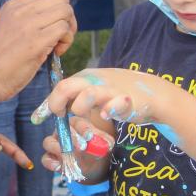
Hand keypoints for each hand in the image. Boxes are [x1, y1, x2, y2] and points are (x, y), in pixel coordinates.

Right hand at [0, 0, 75, 104]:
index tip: (52, 28)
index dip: (58, 10)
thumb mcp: (9, 27)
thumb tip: (54, 17)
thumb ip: (28, 18)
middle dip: (68, 18)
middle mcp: (21, 10)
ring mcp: (29, 24)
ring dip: (68, 31)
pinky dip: (66, 42)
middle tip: (60, 37)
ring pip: (66, 12)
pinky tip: (56, 53)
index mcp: (14, 5)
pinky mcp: (37, 41)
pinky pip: (64, 29)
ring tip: (57, 46)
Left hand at [34, 68, 170, 129]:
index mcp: (84, 78)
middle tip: (60, 117)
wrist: (151, 92)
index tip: (43, 118)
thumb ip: (70, 98)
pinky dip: (109, 110)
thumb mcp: (90, 91)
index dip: (49, 103)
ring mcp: (111, 90)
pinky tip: (106, 116)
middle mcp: (95, 81)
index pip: (58, 86)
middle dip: (57, 103)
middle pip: (66, 87)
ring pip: (88, 94)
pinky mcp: (127, 100)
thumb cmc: (115, 93)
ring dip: (80, 108)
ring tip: (85, 116)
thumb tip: (45, 110)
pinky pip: (116, 104)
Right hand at [39, 116, 113, 172]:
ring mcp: (55, 144)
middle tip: (82, 147)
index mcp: (77, 124)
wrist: (94, 168)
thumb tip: (107, 143)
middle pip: (61, 130)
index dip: (83, 129)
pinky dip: (51, 163)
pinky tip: (60, 167)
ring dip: (58, 149)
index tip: (90, 137)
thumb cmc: (97, 151)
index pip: (77, 122)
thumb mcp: (103, 146)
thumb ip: (104, 143)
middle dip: (72, 138)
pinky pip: (45, 158)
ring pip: (48, 142)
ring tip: (68, 156)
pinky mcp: (51, 158)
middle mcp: (63, 131)